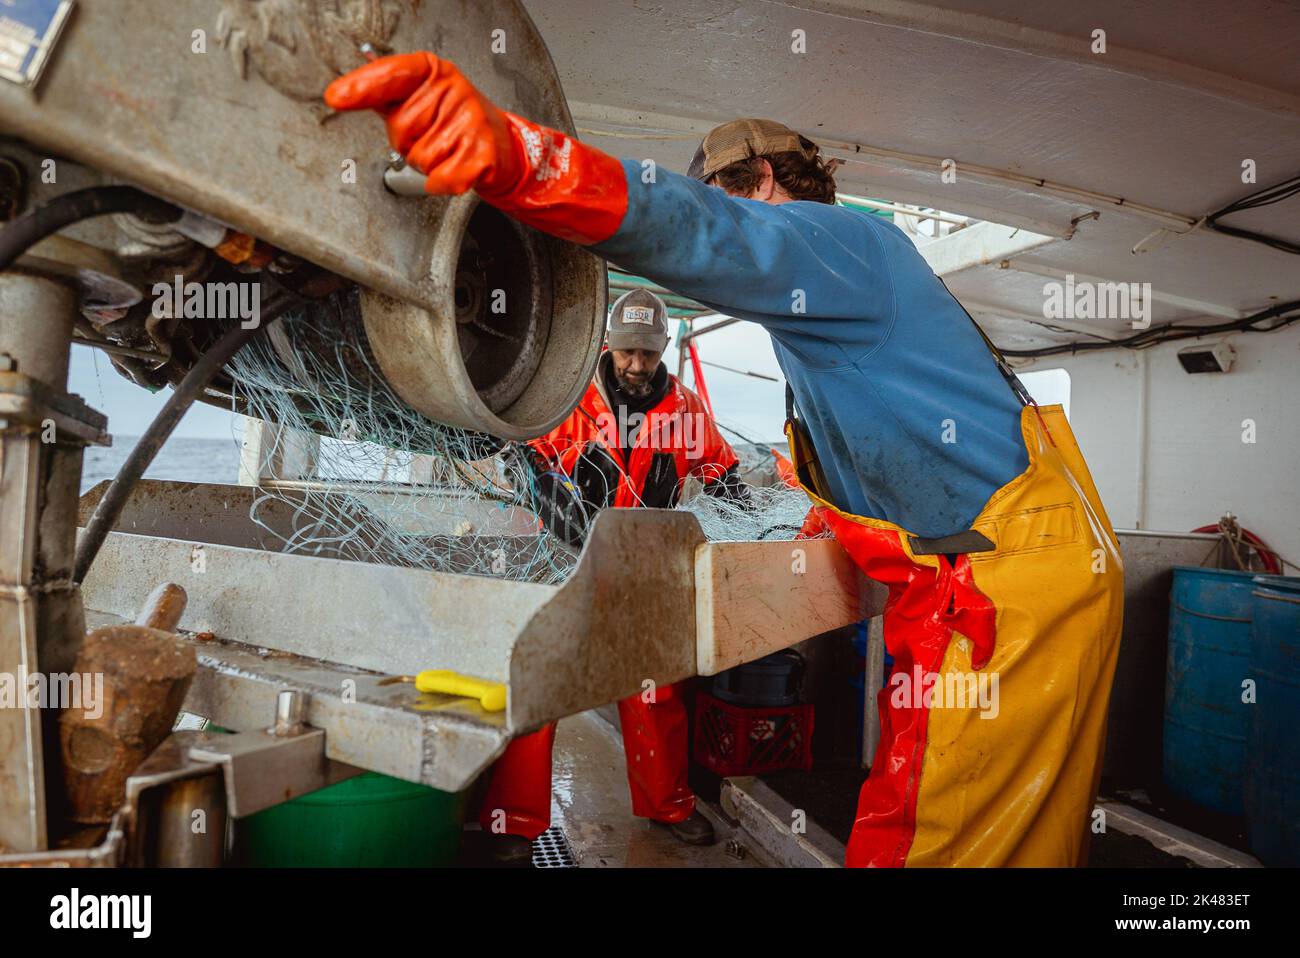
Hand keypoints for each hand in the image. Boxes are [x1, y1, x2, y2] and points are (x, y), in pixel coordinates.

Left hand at [324, 52, 520, 195]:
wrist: (503, 148)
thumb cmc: (456, 122)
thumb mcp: (422, 97)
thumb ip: (386, 95)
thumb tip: (344, 93)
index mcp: (433, 72)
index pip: (393, 74)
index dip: (363, 86)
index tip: (336, 96)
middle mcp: (452, 91)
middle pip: (400, 128)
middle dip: (408, 141)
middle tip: (431, 136)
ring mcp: (469, 122)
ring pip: (418, 158)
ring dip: (426, 163)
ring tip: (447, 151)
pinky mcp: (480, 155)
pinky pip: (438, 179)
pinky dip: (441, 181)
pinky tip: (455, 167)